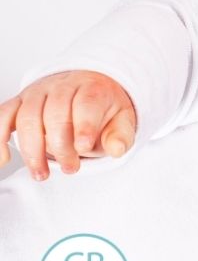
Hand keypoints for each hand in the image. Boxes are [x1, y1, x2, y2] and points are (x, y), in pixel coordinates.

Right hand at [0, 71, 136, 180]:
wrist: (88, 87)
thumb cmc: (104, 108)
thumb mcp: (122, 119)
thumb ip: (121, 135)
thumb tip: (117, 150)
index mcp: (92, 88)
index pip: (86, 103)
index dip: (84, 126)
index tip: (84, 148)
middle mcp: (62, 86)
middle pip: (55, 112)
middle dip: (60, 145)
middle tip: (71, 169)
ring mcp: (38, 93)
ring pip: (27, 116)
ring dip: (31, 149)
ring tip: (41, 174)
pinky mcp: (19, 102)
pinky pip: (3, 115)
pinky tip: (3, 159)